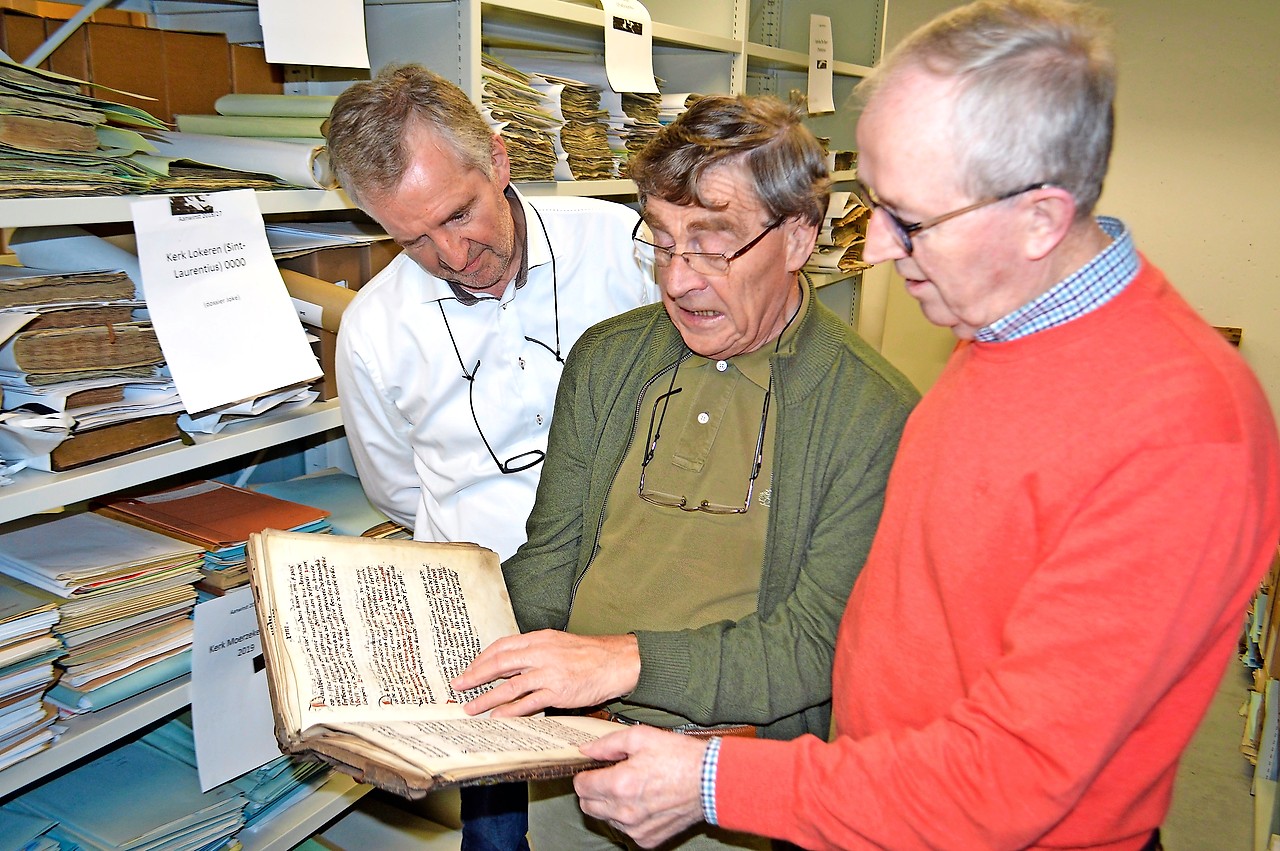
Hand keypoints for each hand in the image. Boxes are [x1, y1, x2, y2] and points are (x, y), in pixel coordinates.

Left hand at [451, 630, 640, 715]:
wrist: (617, 662)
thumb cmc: (590, 655)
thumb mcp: (559, 643)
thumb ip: (536, 651)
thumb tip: (512, 664)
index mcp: (540, 639)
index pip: (502, 646)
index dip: (482, 659)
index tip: (469, 669)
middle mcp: (541, 653)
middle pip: (500, 663)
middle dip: (475, 676)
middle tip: (458, 686)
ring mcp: (549, 673)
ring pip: (509, 686)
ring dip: (487, 698)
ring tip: (471, 708)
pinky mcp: (558, 692)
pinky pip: (529, 703)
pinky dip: (510, 711)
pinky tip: (498, 717)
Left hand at [575, 726, 707, 847]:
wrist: (711, 781)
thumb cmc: (680, 757)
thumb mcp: (641, 737)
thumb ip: (607, 743)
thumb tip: (586, 749)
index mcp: (620, 784)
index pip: (581, 786)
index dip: (585, 774)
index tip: (594, 769)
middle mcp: (625, 811)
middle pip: (588, 806)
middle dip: (593, 790)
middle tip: (609, 777)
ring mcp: (636, 828)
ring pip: (605, 818)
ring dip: (610, 804)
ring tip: (631, 787)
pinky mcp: (647, 838)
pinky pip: (625, 830)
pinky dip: (628, 817)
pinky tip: (643, 801)